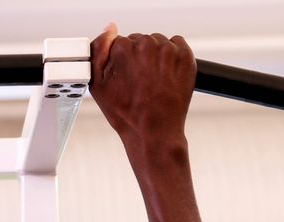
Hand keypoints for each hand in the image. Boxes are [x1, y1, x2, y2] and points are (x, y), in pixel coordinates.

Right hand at [90, 24, 195, 141]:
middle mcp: (148, 45)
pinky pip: (176, 44)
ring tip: (152, 79)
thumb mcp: (97, 85)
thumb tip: (108, 30)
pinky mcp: (186, 56)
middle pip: (139, 41)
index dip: (119, 60)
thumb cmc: (126, 112)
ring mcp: (169, 50)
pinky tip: (164, 74)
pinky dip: (171, 56)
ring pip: (157, 42)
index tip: (122, 76)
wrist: (153, 130)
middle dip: (137, 57)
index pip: (120, 42)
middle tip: (137, 81)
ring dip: (154, 56)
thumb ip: (98, 51)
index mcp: (124, 49)